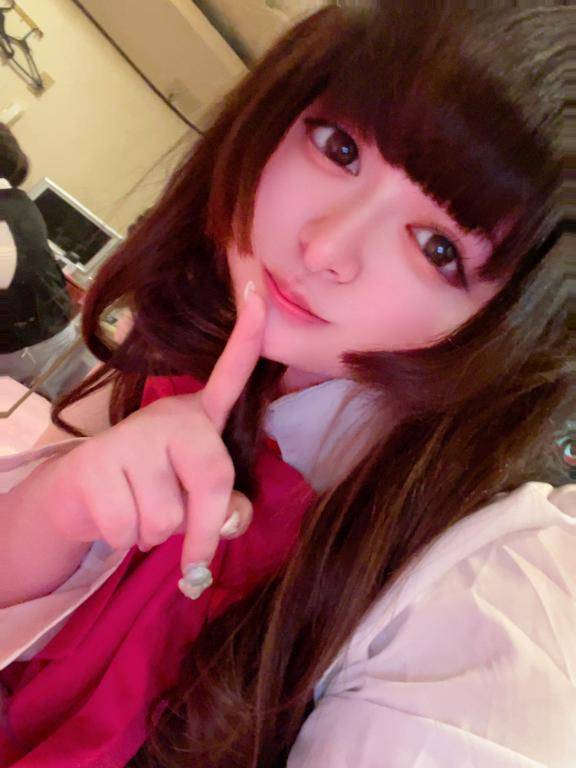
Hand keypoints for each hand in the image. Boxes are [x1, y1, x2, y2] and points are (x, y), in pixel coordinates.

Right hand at [48, 282, 265, 596]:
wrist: (81, 499)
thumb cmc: (152, 492)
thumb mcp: (196, 497)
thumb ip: (224, 508)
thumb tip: (225, 526)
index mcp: (199, 417)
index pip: (230, 373)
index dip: (248, 335)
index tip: (258, 286)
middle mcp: (168, 417)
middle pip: (214, 480)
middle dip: (204, 530)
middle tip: (193, 556)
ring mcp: (130, 438)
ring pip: (166, 518)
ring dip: (154, 533)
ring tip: (134, 508)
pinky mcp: (95, 466)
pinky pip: (129, 530)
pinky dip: (123, 540)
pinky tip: (110, 514)